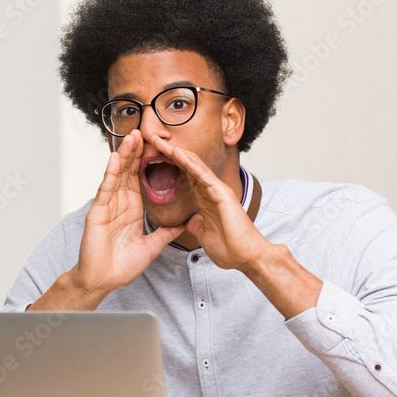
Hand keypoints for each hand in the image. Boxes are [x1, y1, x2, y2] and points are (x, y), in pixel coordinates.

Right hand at [71, 130, 184, 295]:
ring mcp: (107, 207)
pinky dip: (111, 174)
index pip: (139, 178)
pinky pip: (106, 190)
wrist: (103, 281)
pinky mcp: (98, 214)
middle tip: (144, 130)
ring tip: (132, 136)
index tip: (156, 144)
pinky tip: (116, 159)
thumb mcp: (151, 246)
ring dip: (124, 156)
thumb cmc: (120, 266)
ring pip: (117, 175)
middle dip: (136, 151)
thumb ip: (165, 233)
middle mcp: (119, 204)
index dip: (146, 160)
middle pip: (128, 171)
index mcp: (131, 209)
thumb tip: (183, 224)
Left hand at [148, 135, 269, 271]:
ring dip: (176, 152)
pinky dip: (190, 163)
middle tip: (152, 138)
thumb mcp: (203, 233)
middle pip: (188, 165)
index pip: (185, 175)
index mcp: (205, 198)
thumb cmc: (228, 248)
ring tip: (159, 140)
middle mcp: (211, 190)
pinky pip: (203, 175)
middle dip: (169, 152)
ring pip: (194, 165)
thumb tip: (188, 221)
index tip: (153, 154)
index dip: (169, 163)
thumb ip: (196, 223)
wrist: (245, 258)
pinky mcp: (223, 193)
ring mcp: (218, 190)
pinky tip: (178, 153)